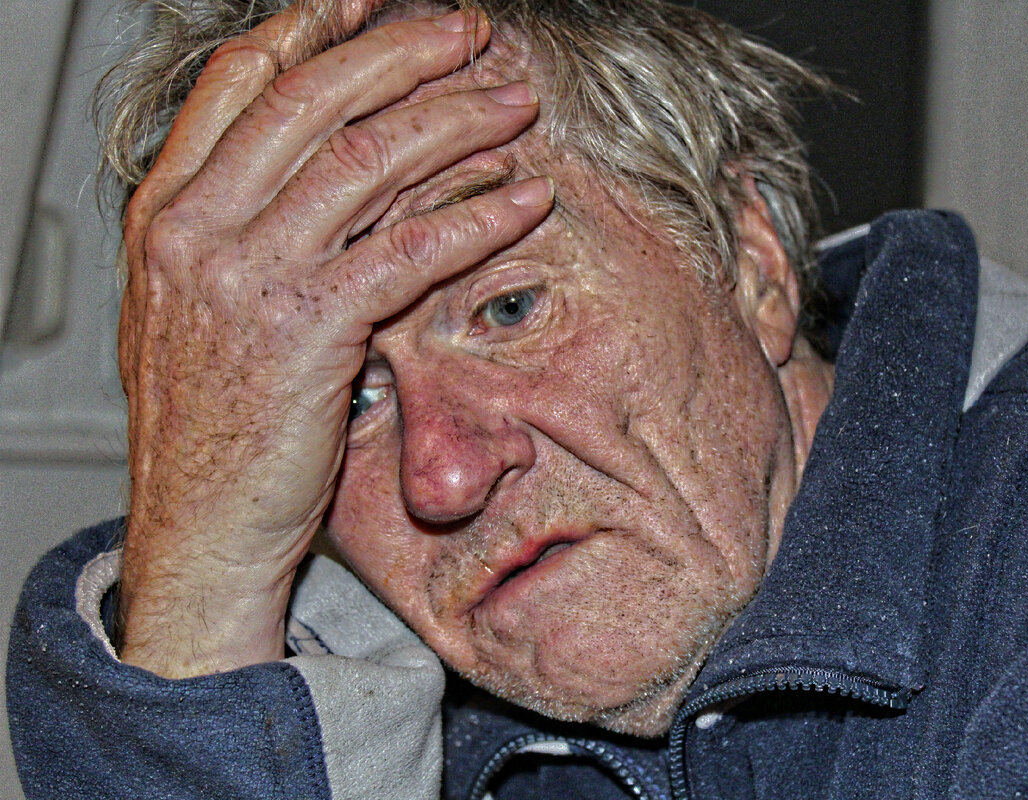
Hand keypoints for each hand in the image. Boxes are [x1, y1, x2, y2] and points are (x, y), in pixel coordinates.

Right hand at [117, 2, 551, 676]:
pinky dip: (473, 217)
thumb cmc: (207, 431)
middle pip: (313, 101)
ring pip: (365, 161)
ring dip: (454, 124)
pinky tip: (520, 199)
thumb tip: (308, 175)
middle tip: (471, 36)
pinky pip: (407, 250)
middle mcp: (199, 230)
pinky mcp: (307, 332)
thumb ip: (237, 234)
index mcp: (167, 214)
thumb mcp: (194, 312)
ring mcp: (248, 277)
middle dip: (402, 54)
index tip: (373, 2)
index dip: (315, 29)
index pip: (242, 85)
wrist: (198, 530)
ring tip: (513, 104)